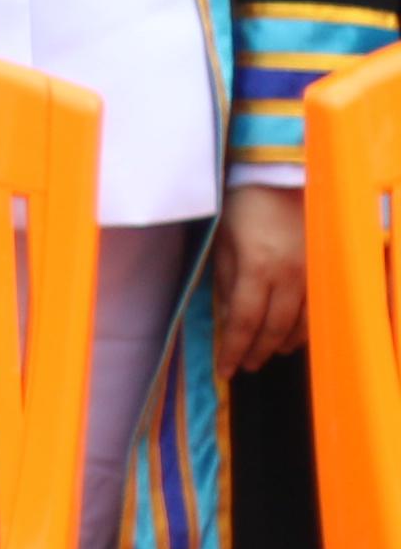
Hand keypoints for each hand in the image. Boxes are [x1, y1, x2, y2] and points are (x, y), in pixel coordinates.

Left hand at [217, 182, 307, 374]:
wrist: (282, 177)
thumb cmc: (244, 207)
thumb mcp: (223, 244)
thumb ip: (225, 284)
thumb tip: (226, 321)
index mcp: (258, 268)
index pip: (244, 322)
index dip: (234, 350)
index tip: (225, 370)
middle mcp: (290, 275)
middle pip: (274, 328)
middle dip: (257, 352)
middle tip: (245, 366)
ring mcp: (313, 273)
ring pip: (301, 323)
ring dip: (282, 344)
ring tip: (266, 355)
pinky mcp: (326, 269)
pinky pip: (318, 309)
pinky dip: (304, 328)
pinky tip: (292, 336)